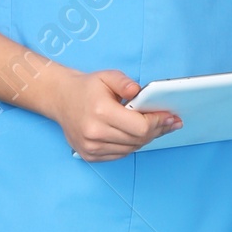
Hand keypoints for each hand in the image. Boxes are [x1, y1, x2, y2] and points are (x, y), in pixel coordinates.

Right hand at [45, 67, 179, 159]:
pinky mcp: (90, 155)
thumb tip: (141, 92)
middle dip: (157, 130)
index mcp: (101, 112)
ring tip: (156, 128)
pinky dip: (131, 145)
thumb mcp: (107, 76)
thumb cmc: (87, 88)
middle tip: (170, 123)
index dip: (159, 123)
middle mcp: (94, 132)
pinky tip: (136, 135)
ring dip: (146, 139)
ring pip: (131, 149)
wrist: (61, 99)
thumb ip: (126, 83)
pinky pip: (120, 154)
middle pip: (138, 139)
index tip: (170, 117)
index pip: (140, 127)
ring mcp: (91, 147)